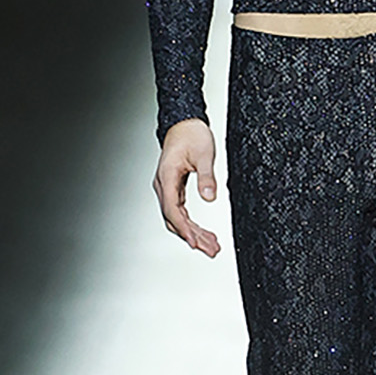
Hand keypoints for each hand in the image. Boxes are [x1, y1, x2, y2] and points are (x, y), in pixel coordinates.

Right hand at [153, 119, 220, 256]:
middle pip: (174, 219)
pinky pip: (180, 212)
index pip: (172, 209)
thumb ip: (206, 177)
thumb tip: (210, 198)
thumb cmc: (192, 135)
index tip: (194, 242)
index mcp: (167, 176)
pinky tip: (203, 234)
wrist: (184, 124)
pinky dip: (191, 224)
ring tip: (212, 246)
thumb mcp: (204, 154)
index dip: (183, 228)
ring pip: (177, 218)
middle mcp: (163, 185)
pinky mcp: (173, 189)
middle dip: (192, 237)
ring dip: (193, 233)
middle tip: (211, 250)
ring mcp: (167, 188)